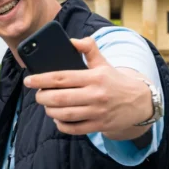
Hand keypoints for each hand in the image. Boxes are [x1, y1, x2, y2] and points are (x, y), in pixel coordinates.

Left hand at [24, 37, 152, 138]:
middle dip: (42, 97)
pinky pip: (73, 128)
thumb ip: (88, 48)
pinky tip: (57, 118)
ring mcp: (97, 112)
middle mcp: (96, 95)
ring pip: (64, 114)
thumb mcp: (103, 62)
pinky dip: (61, 124)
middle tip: (37, 95)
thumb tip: (71, 41)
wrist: (139, 102)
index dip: (41, 79)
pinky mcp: (99, 125)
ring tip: (46, 105)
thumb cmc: (114, 80)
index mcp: (94, 77)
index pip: (61, 77)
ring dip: (49, 111)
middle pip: (59, 98)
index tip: (29, 80)